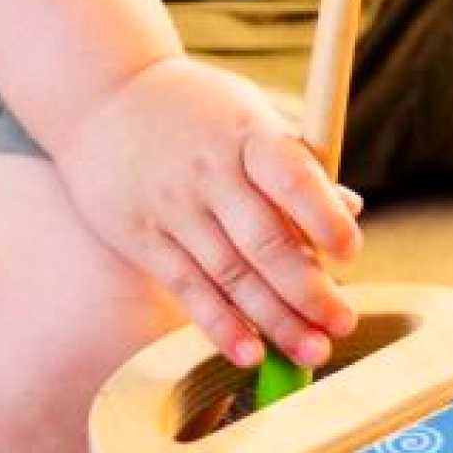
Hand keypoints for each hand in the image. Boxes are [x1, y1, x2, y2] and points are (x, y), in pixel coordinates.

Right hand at [58, 56, 362, 368]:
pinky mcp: (144, 236)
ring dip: (275, 318)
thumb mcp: (247, 115)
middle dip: (308, 289)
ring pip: (230, 273)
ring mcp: (173, 206)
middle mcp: (209, 171)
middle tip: (342, 323)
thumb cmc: (194, 110)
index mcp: (246, 134)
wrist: (102, 99)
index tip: (350, 253)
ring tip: (312, 351)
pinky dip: (220, 324)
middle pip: (264, 239)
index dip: (323, 217)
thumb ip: (295, 163)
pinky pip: (187, 286)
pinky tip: (250, 353)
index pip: (291, 177)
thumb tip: (350, 208)